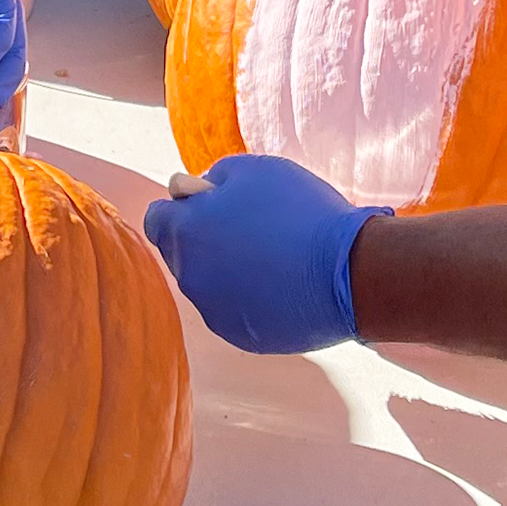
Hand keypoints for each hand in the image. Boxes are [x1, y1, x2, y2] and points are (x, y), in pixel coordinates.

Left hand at [144, 155, 381, 352]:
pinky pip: (233, 310)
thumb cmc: (300, 212)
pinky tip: (283, 284)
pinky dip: (249, 298)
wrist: (349, 270)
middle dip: (203, 239)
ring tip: (273, 256)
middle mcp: (189, 275)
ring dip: (227, 270)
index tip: (212, 204)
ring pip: (208, 284)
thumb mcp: (253, 170)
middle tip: (249, 227)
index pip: (158, 219)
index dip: (184, 207)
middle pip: (181, 253)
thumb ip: (212, 177)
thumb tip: (194, 190)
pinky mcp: (240, 335)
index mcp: (185, 232)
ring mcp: (213, 310)